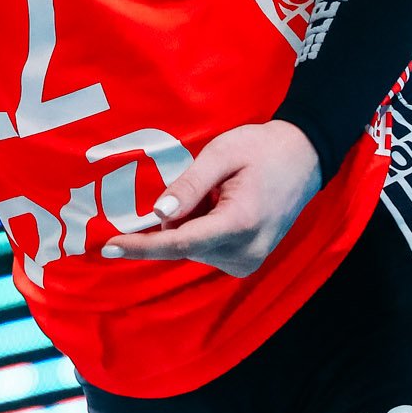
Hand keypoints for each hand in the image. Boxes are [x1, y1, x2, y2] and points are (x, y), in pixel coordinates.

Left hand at [101, 120, 322, 277]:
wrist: (304, 159)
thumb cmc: (261, 149)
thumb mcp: (221, 154)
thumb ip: (189, 186)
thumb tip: (157, 215)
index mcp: (239, 223)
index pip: (179, 242)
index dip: (140, 246)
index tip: (107, 248)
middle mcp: (245, 252)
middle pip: (182, 244)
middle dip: (176, 217)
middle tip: (206, 184)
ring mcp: (248, 261)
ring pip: (190, 247)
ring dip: (191, 222)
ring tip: (221, 193)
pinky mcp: (246, 263)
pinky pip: (204, 249)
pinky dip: (202, 229)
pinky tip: (223, 205)